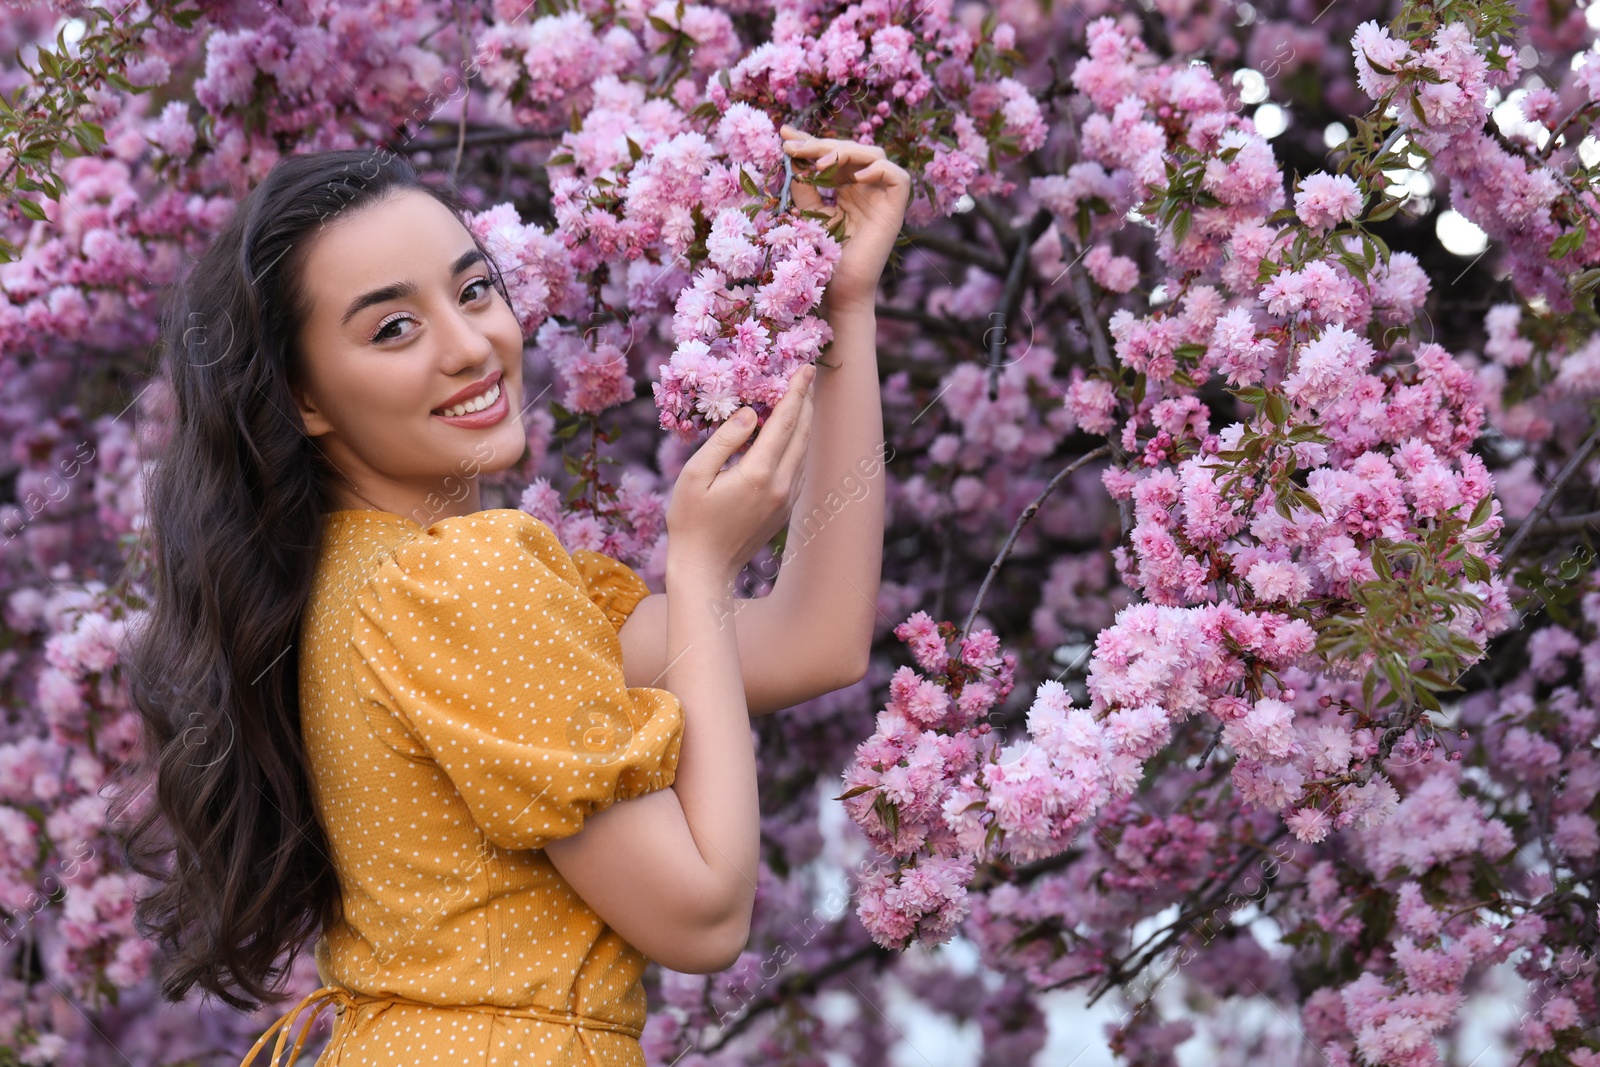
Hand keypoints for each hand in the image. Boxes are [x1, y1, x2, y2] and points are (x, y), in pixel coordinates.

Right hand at [665, 362, 815, 586]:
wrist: (706, 569)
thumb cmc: (690, 521)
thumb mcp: (695, 475)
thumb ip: (724, 440)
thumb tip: (750, 413)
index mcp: (758, 473)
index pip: (785, 422)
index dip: (796, 392)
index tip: (806, 368)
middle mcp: (780, 485)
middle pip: (802, 433)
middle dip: (806, 401)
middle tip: (806, 376)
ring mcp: (785, 499)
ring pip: (803, 452)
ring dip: (804, 423)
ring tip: (800, 398)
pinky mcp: (784, 510)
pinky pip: (797, 469)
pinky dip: (797, 445)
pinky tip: (789, 435)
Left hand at [780, 124, 910, 316]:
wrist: (839, 292)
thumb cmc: (823, 259)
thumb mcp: (808, 212)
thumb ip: (804, 183)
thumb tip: (791, 148)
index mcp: (847, 189)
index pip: (832, 156)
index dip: (810, 142)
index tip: (784, 134)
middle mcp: (866, 189)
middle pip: (850, 150)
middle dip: (821, 145)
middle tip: (794, 147)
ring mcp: (882, 198)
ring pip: (873, 154)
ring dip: (844, 153)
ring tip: (818, 163)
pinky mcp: (896, 210)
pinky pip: (898, 177)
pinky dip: (879, 169)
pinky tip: (855, 177)